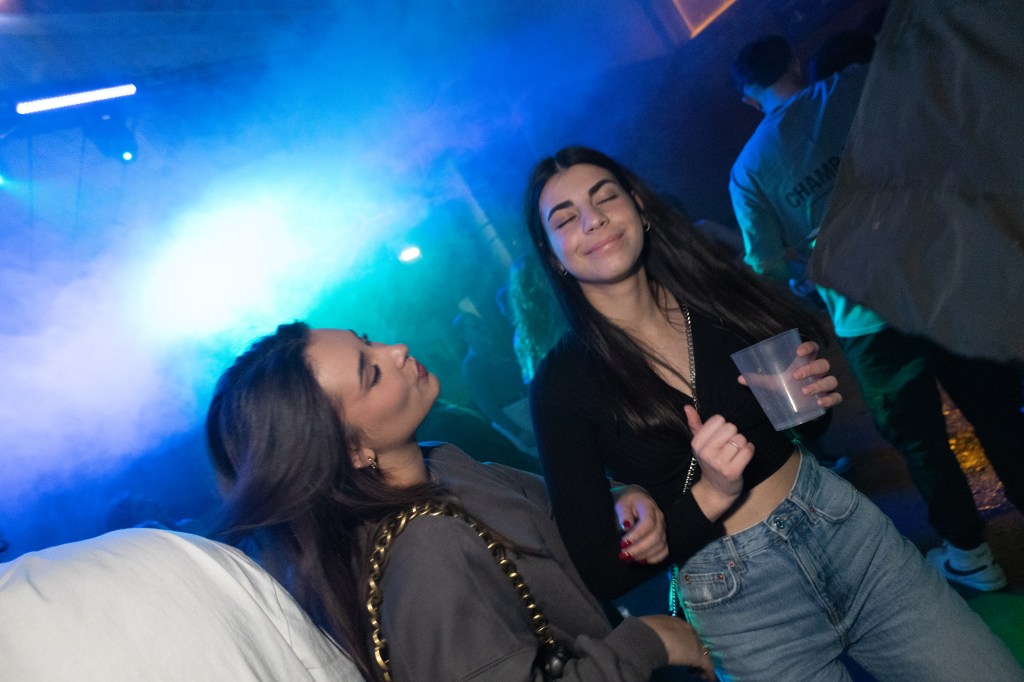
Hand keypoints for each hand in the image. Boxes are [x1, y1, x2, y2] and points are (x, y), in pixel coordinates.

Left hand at [612, 485, 667, 564]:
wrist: (636, 499)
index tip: (623, 543)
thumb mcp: (622, 504)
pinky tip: (641, 560)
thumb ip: (624, 514)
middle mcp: (660, 518)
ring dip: (644, 555)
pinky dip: (654, 558)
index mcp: (649, 507)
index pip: (648, 522)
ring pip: (660, 545)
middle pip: (655, 536)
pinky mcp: (663, 537)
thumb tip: (626, 526)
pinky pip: (664, 551)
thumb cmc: (628, 502)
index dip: (637, 535)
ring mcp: (663, 528)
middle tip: (623, 555)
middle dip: (639, 548)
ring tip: (629, 558)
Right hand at [638, 615, 714, 679]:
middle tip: (690, 663)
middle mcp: (688, 629)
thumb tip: (651, 638)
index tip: (681, 651)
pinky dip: (708, 672)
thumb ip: (656, 633)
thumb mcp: (651, 629)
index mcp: (676, 622)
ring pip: (703, 653)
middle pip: (696, 642)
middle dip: (694, 652)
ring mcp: (695, 642)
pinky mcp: (699, 656)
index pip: (685, 633)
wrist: (651, 638)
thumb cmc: (646, 632)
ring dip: (700, 663)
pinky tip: (708, 677)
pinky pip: (707, 665)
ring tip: (696, 672)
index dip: (685, 643)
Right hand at [684, 405, 751, 521]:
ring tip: (736, 452)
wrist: (715, 489)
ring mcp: (719, 463)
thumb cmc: (710, 462)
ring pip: (740, 439)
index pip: (718, 420)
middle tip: (729, 446)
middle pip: (730, 428)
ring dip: (742, 444)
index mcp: (697, 443)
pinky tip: (743, 456)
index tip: (720, 438)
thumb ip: (695, 424)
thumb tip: (688, 406)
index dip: (723, 427)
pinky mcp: (733, 471)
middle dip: (733, 435)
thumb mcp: (700, 444)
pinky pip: (748, 450)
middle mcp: (706, 452)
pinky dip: (749, 450)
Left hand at [738, 341, 842, 408]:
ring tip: (804, 391)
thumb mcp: (774, 382)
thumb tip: (740, 378)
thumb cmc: (788, 386)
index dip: (809, 347)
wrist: (799, 405)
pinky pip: (837, 397)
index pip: (814, 348)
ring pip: (831, 380)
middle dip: (811, 369)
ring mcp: (826, 384)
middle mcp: (819, 371)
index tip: (798, 351)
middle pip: (823, 364)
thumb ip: (759, 379)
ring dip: (819, 385)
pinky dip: (830, 399)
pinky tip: (820, 403)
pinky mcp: (830, 398)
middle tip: (796, 376)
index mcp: (806, 362)